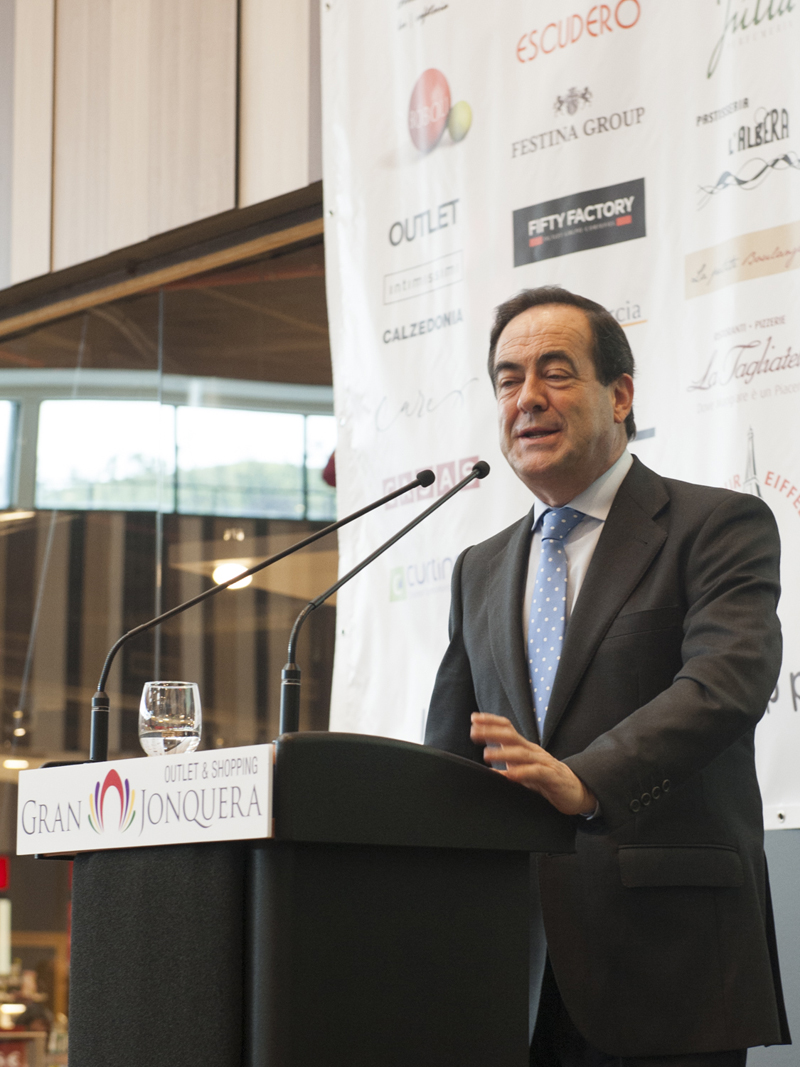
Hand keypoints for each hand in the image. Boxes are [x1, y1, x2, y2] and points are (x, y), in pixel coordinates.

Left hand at [470, 713, 596, 815]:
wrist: (576, 791)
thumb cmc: (546, 780)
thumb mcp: (523, 773)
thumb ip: (506, 769)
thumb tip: (486, 771)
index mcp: (525, 748)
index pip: (507, 729)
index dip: (491, 722)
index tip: (474, 718)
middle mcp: (533, 752)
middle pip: (511, 737)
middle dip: (492, 732)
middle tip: (474, 733)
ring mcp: (544, 763)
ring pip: (522, 754)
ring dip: (503, 753)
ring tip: (486, 755)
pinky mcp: (553, 777)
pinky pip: (537, 772)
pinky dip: (523, 772)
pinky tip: (510, 774)